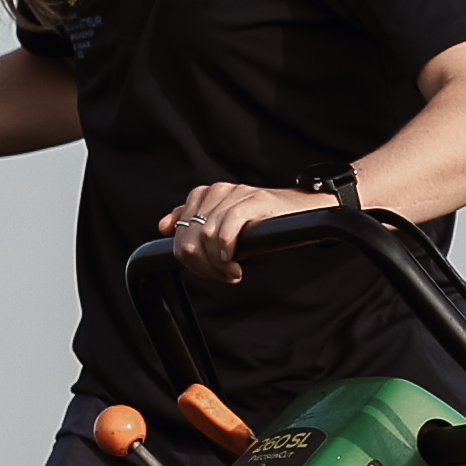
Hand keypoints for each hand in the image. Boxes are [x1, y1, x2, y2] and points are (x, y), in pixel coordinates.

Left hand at [162, 180, 343, 282]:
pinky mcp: (255, 200)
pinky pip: (227, 229)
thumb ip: (192, 222)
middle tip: (221, 275)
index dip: (191, 260)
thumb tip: (163, 226)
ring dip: (217, 263)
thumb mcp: (223, 223)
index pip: (179, 233)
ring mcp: (236, 194)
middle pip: (189, 237)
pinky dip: (227, 252)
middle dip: (202, 265)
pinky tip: (237, 264)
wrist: (301, 211)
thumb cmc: (261, 222)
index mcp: (205, 194)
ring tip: (232, 271)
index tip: (209, 271)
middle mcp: (217, 190)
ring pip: (206, 235)